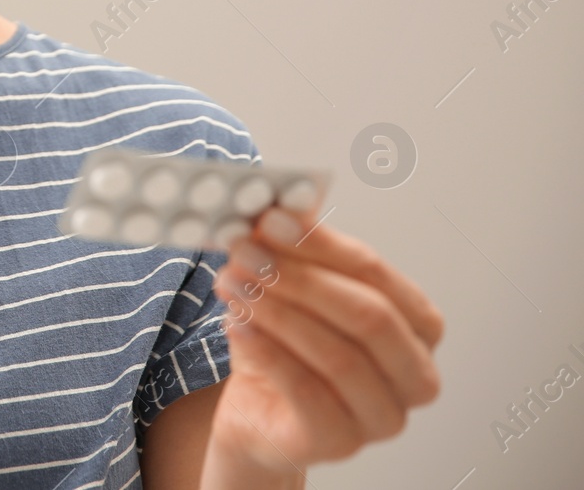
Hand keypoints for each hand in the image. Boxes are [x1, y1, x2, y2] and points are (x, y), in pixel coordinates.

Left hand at [205, 206, 443, 479]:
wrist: (258, 412)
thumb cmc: (286, 346)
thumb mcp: (291, 290)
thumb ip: (294, 248)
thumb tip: (279, 204)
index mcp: (417, 325)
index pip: (375, 274)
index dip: (321, 245)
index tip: (271, 220)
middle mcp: (415, 374)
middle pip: (367, 316)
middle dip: (299, 278)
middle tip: (245, 251)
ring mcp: (384, 416)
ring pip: (338, 356)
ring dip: (277, 312)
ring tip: (230, 283)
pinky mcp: (342, 443)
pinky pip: (308, 394)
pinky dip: (267, 352)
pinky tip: (235, 324)